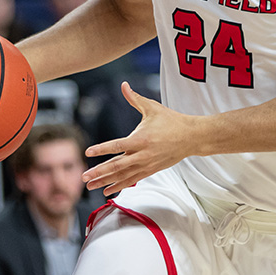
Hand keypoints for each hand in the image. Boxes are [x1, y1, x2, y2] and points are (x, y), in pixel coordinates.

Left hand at [83, 82, 197, 195]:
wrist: (192, 137)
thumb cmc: (171, 121)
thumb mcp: (152, 108)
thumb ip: (134, 98)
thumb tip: (124, 84)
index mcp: (141, 138)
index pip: (117, 145)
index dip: (102, 149)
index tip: (88, 153)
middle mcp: (142, 154)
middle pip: (117, 165)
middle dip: (99, 172)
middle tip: (84, 177)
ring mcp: (147, 164)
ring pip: (123, 175)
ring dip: (105, 182)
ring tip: (90, 186)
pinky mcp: (151, 170)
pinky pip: (132, 179)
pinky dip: (119, 185)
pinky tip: (107, 190)